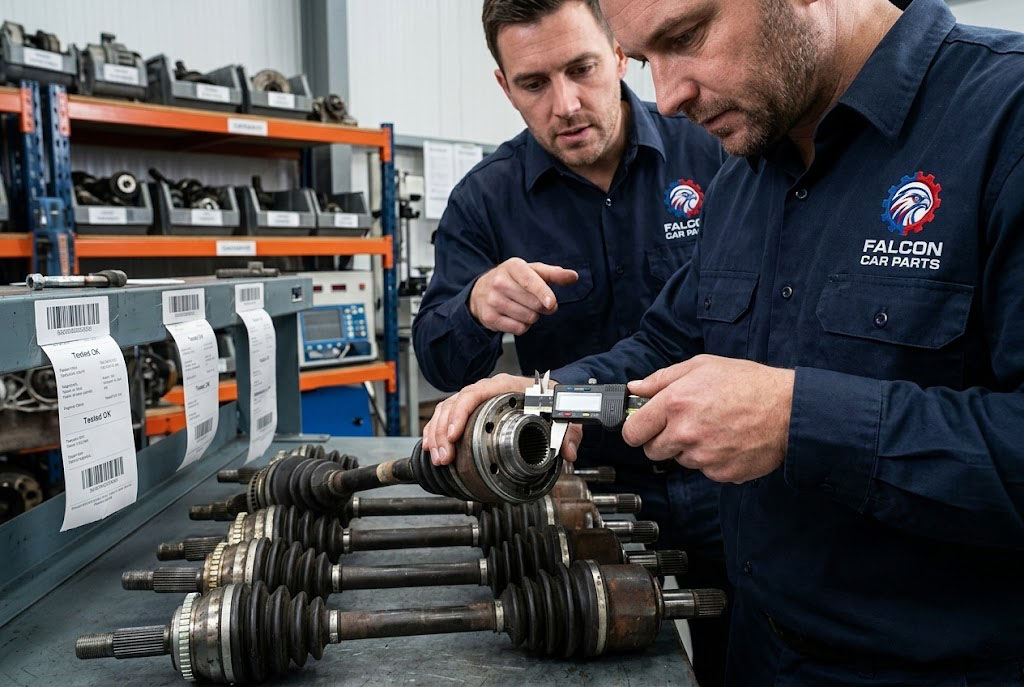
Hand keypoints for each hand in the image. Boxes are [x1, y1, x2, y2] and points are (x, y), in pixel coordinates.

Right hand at [422, 373, 582, 465]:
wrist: (549, 393)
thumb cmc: (550, 399)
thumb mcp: (561, 413)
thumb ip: (568, 431)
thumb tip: (568, 451)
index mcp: (505, 386)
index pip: (475, 393)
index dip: (461, 413)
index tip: (455, 435)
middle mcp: (486, 391)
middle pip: (454, 404)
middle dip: (444, 432)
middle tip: (443, 457)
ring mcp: (477, 400)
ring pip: (447, 411)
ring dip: (438, 435)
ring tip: (438, 458)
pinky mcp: (472, 411)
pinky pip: (447, 417)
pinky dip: (437, 432)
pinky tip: (432, 448)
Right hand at [468, 258, 577, 334]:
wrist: (480, 292)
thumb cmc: (512, 280)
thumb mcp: (531, 271)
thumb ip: (554, 274)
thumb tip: (573, 276)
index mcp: (513, 267)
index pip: (529, 281)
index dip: (542, 293)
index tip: (551, 304)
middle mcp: (499, 282)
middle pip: (534, 304)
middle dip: (544, 307)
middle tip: (539, 303)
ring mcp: (492, 301)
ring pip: (528, 318)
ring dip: (532, 317)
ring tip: (523, 308)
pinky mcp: (489, 318)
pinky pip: (518, 329)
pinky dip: (522, 326)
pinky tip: (515, 316)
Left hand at [622, 355, 794, 483]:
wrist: (788, 410)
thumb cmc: (748, 383)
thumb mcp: (701, 366)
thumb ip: (661, 379)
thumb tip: (635, 388)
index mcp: (676, 403)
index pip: (632, 432)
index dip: (635, 429)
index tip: (642, 427)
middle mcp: (685, 433)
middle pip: (652, 452)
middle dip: (661, 440)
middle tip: (682, 425)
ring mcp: (703, 457)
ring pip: (679, 460)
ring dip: (689, 449)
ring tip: (713, 428)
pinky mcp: (720, 473)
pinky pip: (704, 470)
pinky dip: (711, 459)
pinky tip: (726, 441)